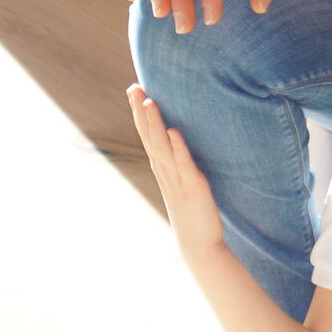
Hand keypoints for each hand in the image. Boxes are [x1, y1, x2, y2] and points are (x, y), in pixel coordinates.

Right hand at [127, 84, 224, 255]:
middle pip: (149, 137)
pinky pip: (184, 165)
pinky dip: (178, 148)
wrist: (198, 244)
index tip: (134, 88)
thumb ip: (178, 162)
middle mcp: (165, 171)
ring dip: (155, 125)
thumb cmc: (192, 211)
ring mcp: (177, 180)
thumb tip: (176, 140)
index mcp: (162, 168)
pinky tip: (174, 131)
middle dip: (141, 111)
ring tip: (149, 101)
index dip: (140, 112)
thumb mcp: (183, 182)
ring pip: (162, 148)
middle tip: (134, 87)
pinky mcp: (193, 187)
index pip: (147, 135)